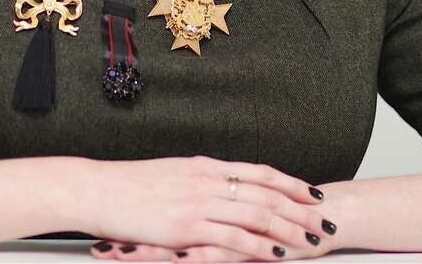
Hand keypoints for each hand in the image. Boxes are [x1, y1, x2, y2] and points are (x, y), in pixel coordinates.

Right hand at [79, 155, 336, 261]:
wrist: (98, 190)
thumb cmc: (127, 186)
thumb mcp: (170, 174)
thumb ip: (198, 180)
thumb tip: (218, 186)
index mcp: (204, 166)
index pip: (258, 172)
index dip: (289, 182)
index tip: (311, 191)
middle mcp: (207, 181)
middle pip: (266, 193)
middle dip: (299, 207)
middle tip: (324, 218)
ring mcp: (199, 203)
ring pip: (257, 215)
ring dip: (289, 228)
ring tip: (311, 239)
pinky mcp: (187, 227)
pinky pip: (234, 238)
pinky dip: (260, 247)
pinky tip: (277, 254)